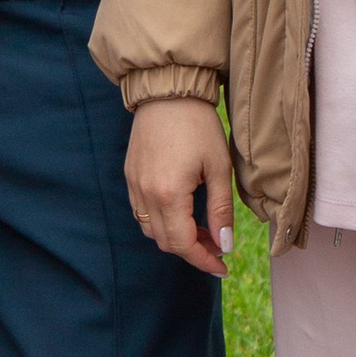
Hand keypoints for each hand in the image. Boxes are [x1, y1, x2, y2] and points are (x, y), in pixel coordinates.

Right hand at [126, 98, 233, 279]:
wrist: (167, 90)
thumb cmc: (198, 124)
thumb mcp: (218, 167)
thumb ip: (221, 210)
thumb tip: (224, 244)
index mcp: (168, 194)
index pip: (183, 244)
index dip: (204, 260)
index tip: (223, 266)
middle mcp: (145, 194)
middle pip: (166, 242)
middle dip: (193, 250)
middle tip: (218, 246)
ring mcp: (134, 185)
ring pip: (151, 230)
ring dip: (177, 238)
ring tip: (203, 230)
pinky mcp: (130, 176)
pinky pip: (142, 212)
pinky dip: (162, 222)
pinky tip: (183, 213)